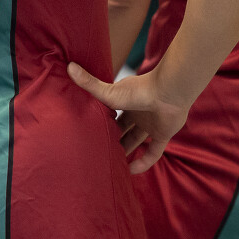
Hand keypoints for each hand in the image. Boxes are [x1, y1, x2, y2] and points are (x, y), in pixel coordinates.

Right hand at [66, 63, 188, 173]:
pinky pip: (153, 152)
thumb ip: (89, 83)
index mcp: (125, 100)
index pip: (111, 115)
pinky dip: (143, 162)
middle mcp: (138, 112)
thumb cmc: (139, 91)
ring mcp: (151, 123)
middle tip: (100, 153)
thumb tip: (69, 66)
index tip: (91, 136)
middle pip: (123, 129)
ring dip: (126, 152)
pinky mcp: (164, 134)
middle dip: (113, 140)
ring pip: (137, 140)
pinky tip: (131, 172)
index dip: (103, 124)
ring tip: (113, 166)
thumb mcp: (109, 93)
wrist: (169, 92)